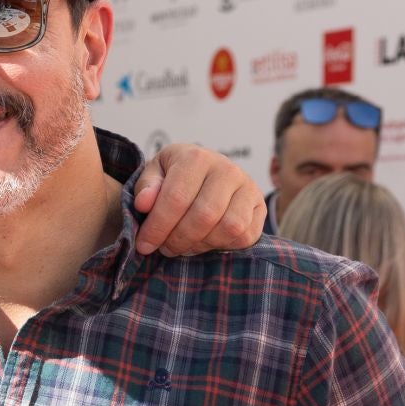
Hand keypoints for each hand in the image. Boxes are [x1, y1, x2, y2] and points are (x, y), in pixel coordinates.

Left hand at [132, 144, 264, 255]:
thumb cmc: (175, 175)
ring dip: (200, 244)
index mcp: (196, 158)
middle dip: (178, 240)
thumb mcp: (154, 174)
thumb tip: (144, 204)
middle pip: (204, 216)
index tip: (144, 245)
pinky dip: (222, 246)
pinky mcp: (260, 207)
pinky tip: (205, 241)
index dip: (157, 227)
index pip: (176, 198)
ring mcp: (248, 187)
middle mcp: (227, 169)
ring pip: (228, 228)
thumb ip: (146, 186)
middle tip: (164, 248)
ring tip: (183, 244)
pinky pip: (245, 236)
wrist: (206, 172)